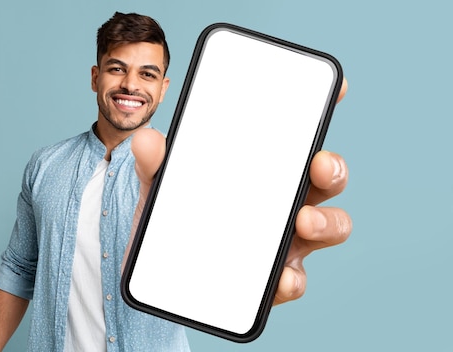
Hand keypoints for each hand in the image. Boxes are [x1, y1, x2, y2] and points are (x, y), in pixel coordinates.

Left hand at [126, 78, 350, 305]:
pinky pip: (294, 280)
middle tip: (319, 164)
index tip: (336, 87)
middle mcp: (282, 202)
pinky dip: (293, 279)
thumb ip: (154, 165)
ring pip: (328, 228)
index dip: (320, 111)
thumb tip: (147, 140)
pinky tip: (282, 278)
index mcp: (262, 171)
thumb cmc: (175, 221)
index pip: (297, 139)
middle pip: (326, 180)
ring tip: (304, 221)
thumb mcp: (160, 188)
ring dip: (327, 222)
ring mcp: (283, 242)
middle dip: (333, 168)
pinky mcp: (271, 282)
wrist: (161, 275)